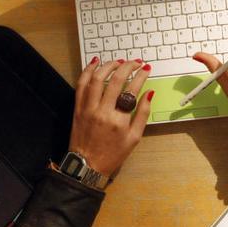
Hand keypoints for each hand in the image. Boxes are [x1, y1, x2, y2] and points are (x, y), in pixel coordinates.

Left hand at [68, 58, 153, 177]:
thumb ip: (142, 114)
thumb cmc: (113, 154)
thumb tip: (149, 93)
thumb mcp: (134, 138)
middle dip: (127, 66)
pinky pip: (81, 85)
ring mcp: (88, 108)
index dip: (141, 76)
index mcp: (119, 120)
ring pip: (97, 79)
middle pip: (115, 80)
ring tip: (118, 61)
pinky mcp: (78, 108)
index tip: (146, 69)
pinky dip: (88, 71)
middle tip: (135, 62)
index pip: (132, 90)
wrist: (87, 165)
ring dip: (108, 66)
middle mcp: (102, 111)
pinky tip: (95, 63)